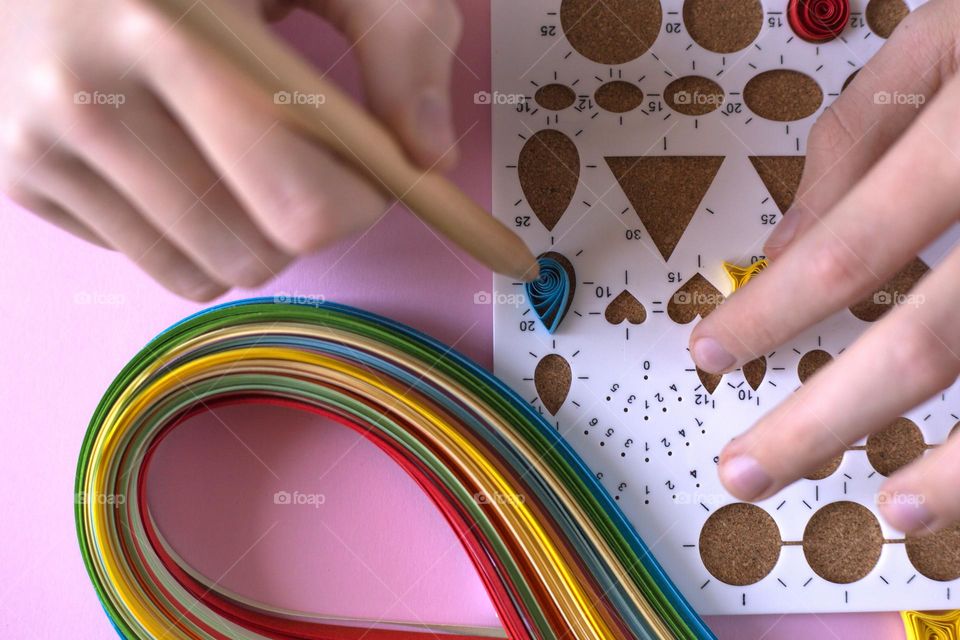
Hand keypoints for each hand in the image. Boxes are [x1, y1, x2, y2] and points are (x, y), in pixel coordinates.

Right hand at [0, 0, 462, 298]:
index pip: (301, 200)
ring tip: (248, 159)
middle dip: (310, 221)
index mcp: (175, 27)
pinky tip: (184, 162)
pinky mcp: (16, 171)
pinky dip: (190, 231)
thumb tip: (430, 157)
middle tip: (309, 158)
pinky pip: (152, 261)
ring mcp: (39, 138)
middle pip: (258, 251)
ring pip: (205, 272)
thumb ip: (402, 40)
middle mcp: (88, 91)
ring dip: (254, 234)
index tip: (372, 164)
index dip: (363, 199)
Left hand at [689, 0, 959, 534]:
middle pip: (927, 345)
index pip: (851, 247)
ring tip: (885, 513)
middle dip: (822, 421)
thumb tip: (779, 249)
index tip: (708, 355)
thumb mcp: (949, 40)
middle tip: (745, 471)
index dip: (772, 313)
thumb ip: (859, 138)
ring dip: (956, 476)